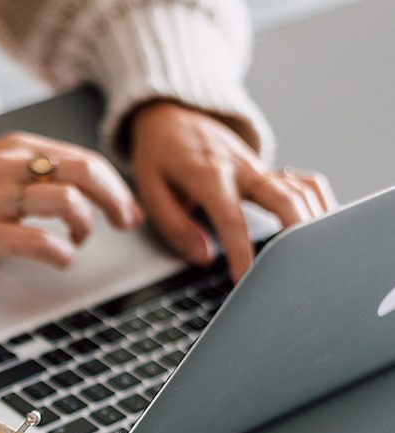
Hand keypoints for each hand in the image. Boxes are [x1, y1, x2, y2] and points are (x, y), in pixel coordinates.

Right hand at [0, 132, 143, 268]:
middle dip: (116, 200)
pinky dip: (60, 253)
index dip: (114, 184)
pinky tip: (59, 259)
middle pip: (87, 172)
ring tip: (76, 242)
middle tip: (123, 224)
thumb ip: (25, 171)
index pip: (83, 157)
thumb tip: (66, 191)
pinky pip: (39, 240)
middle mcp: (10, 166)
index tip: (123, 207)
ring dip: (85, 226)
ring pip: (68, 201)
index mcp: (14, 149)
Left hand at [130, 101, 336, 280]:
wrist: (171, 115)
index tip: (245, 278)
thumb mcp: (150, 189)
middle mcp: (241, 169)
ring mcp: (259, 168)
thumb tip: (202, 257)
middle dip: (296, 234)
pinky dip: (317, 202)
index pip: (231, 219)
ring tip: (317, 255)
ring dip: (313, 221)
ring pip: (300, 191)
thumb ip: (174, 226)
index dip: (240, 251)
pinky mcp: (268, 170)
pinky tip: (322, 227)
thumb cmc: (159, 155)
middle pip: (284, 199)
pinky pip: (303, 182)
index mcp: (208, 175)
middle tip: (299, 266)